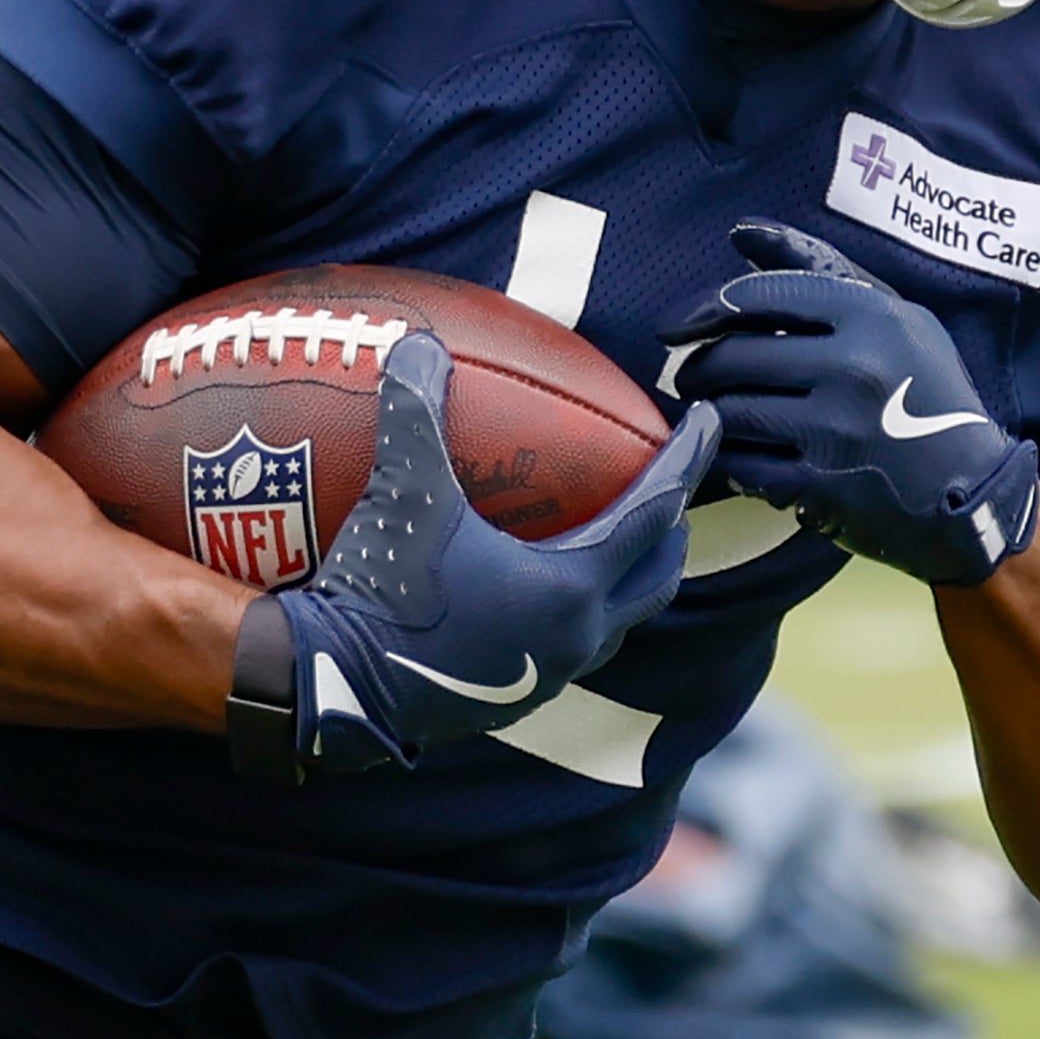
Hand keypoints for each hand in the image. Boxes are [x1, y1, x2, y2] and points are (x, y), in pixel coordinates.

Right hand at [274, 331, 715, 774]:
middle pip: (654, 575)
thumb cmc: (382, 592)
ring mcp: (546, 674)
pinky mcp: (512, 696)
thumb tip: (419, 343)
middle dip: (669, 527)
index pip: (654, 513)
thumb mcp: (402, 492)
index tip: (707, 420)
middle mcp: (574, 638)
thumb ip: (416, 412)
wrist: (332, 688)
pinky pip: (568, 642)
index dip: (687, 461)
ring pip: (615, 617)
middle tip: (669, 481)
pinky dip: (578, 603)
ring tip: (616, 532)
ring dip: (627, 572)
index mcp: (571, 588)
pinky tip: (541, 581)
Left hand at [658, 221, 1039, 587]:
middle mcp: (853, 367)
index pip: (758, 296)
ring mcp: (835, 431)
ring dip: (709, 413)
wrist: (971, 492)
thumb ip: (819, 271)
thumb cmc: (927, 394)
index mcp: (871, 315)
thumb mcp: (894, 317)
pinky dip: (729, 458)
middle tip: (694, 375)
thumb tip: (742, 234)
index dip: (705, 307)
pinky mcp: (820, 487)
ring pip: (729, 412)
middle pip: (733, 356)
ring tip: (715, 412)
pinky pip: (741, 465)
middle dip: (698, 367)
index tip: (679, 325)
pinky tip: (741, 453)